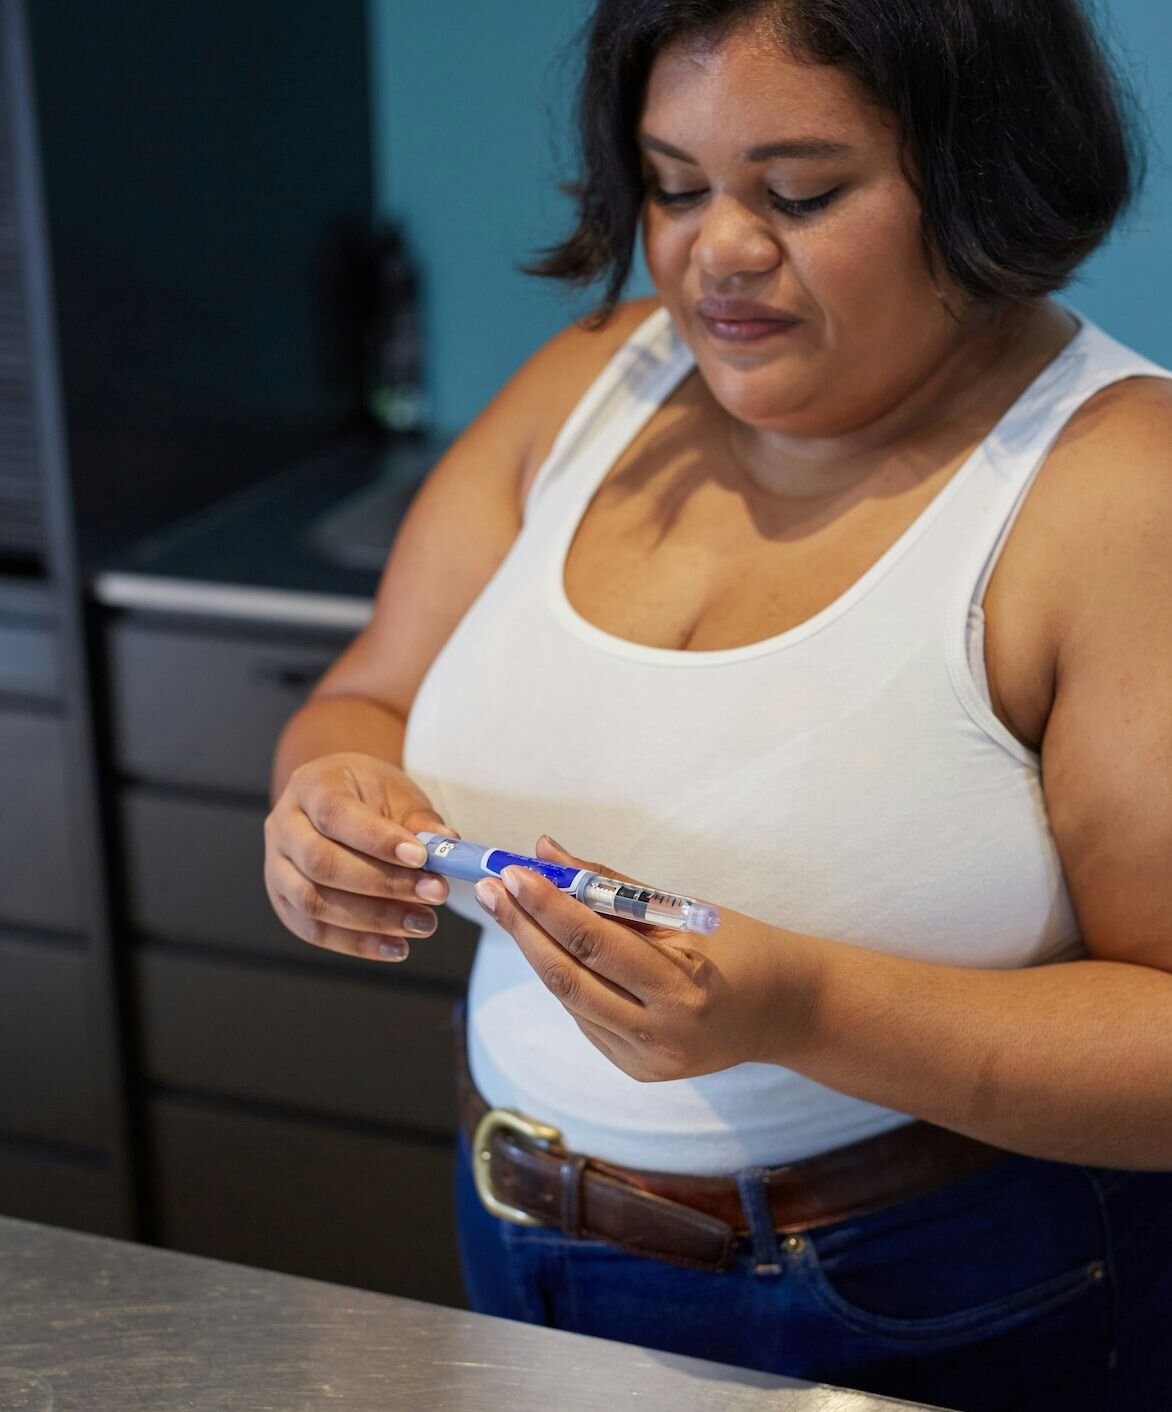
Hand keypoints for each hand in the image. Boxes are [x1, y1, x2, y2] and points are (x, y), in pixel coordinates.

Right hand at [264, 752, 458, 962]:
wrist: (338, 800)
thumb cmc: (369, 794)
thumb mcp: (397, 792)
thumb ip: (420, 820)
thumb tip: (447, 844)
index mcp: (310, 786)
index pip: (336, 814)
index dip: (378, 840)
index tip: (422, 858)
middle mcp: (283, 825)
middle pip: (321, 863)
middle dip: (383, 884)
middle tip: (434, 893)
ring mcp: (275, 866)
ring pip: (313, 902)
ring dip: (373, 920)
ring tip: (422, 923)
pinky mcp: (283, 901)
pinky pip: (314, 930)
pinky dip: (357, 943)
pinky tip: (396, 947)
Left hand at [472, 837, 817, 1080]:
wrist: (787, 1012)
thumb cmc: (743, 946)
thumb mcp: (685, 908)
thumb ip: (610, 884)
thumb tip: (546, 852)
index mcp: (681, 991)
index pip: (594, 944)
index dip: (547, 907)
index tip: (515, 872)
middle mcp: (660, 1036)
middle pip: (567, 978)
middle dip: (523, 929)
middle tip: (492, 887)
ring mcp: (646, 1061)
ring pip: (569, 999)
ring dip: (534, 950)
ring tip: (509, 907)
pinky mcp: (637, 1070)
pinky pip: (585, 1017)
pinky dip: (564, 977)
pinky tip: (548, 944)